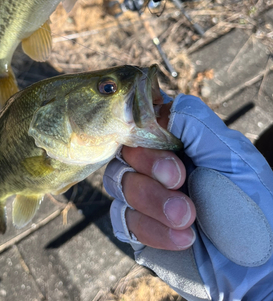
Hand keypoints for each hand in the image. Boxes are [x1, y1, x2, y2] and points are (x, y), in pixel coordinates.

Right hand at [104, 94, 272, 299]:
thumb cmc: (251, 209)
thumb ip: (193, 123)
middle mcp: (158, 163)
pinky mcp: (139, 227)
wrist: (256, 270)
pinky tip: (184, 237)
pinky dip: (151, 228)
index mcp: (180, 140)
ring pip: (118, 182)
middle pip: (125, 149)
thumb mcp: (229, 156)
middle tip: (180, 180)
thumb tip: (158, 104)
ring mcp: (146, 195)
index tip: (161, 140)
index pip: (142, 119)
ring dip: (151, 199)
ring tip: (188, 217)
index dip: (141, 126)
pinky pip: (122, 219)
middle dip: (149, 165)